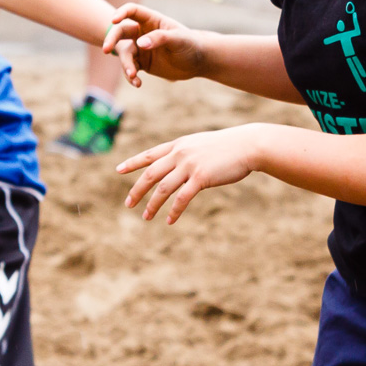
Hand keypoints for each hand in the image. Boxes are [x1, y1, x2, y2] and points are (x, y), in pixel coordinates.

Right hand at [104, 4, 209, 86]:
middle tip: (106, 49)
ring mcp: (141, 48)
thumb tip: (140, 44)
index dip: (121, 13)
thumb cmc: (190, 44)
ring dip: (126, 64)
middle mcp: (143, 33)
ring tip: (133, 75)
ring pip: (125, 54)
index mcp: (151, 20)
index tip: (114, 20)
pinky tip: (138, 83)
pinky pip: (131, 69)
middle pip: (121, 32)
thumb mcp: (178, 39)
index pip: (132, 11)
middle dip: (112, 39)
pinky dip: (131, 76)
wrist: (197, 62)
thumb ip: (159, 38)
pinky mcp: (142, 63)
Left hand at [116, 124, 261, 223]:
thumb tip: (177, 164)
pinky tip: (169, 221)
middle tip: (128, 204)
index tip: (118, 170)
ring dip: (152, 205)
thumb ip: (187, 153)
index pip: (150, 155)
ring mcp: (189, 165)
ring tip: (146, 217)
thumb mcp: (202, 145)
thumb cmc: (228, 146)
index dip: (133, 163)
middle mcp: (180, 153)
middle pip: (150, 174)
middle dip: (137, 190)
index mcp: (179, 145)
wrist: (247, 145)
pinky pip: (182, 198)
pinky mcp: (201, 177)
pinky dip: (174, 211)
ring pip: (163, 188)